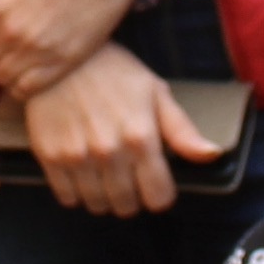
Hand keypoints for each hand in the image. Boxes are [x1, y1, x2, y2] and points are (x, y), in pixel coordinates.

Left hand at [0, 0, 154, 92]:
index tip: (1, 27)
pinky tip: (37, 70)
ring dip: (8, 69)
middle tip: (16, 41)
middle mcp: (7, 30)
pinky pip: (26, 90)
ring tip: (27, 55)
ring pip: (2, 77)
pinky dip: (24, 84)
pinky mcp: (59, 63)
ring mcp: (33, 49)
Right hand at [24, 43, 206, 214]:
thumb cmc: (112, 71)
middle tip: (128, 178)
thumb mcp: (155, 92)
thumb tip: (213, 155)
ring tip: (104, 175)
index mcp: (141, 137)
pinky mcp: (50, 157)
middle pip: (127, 206)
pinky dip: (76, 193)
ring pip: (97, 205)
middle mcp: (109, 152)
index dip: (160, 194)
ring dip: (104, 197)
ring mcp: (77, 156)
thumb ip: (182, 131)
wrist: (58, 57)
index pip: (158, 197)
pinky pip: (67, 198)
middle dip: (132, 197)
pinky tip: (81, 172)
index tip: (154, 183)